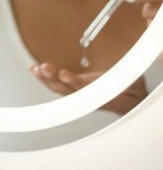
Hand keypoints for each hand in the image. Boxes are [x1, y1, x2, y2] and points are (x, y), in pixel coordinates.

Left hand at [30, 62, 146, 114]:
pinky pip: (55, 84)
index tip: (64, 75)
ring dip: (46, 78)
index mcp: (101, 97)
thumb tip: (128, 80)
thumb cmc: (130, 91)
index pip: (86, 90)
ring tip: (36, 68)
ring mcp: (77, 94)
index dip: (75, 82)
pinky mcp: (72, 89)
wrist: (127, 102)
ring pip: (58, 88)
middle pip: (66, 90)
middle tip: (44, 68)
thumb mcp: (134, 85)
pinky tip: (34, 69)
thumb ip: (129, 82)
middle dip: (54, 79)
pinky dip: (44, 77)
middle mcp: (86, 97)